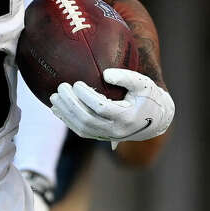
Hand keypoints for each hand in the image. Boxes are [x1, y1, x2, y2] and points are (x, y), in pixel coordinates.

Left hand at [50, 68, 172, 142]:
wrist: (155, 120)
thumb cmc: (148, 98)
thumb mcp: (144, 84)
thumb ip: (127, 77)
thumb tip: (105, 74)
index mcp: (127, 117)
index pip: (101, 108)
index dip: (86, 96)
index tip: (77, 83)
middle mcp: (116, 130)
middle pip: (87, 119)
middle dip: (70, 103)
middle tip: (61, 87)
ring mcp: (108, 135)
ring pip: (81, 128)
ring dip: (65, 112)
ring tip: (54, 96)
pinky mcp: (101, 136)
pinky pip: (80, 131)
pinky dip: (67, 120)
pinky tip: (56, 108)